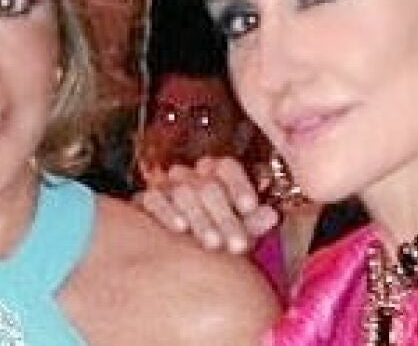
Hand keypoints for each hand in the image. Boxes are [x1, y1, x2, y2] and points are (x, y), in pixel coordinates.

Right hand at [136, 155, 279, 253]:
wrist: (168, 250)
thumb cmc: (211, 234)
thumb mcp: (235, 230)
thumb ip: (252, 222)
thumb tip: (273, 215)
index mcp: (215, 173)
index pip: (228, 168)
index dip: (239, 185)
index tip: (250, 207)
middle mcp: (191, 174)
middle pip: (209, 186)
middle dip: (226, 217)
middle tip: (238, 245)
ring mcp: (167, 184)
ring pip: (183, 193)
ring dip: (201, 219)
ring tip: (214, 244)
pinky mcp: (145, 198)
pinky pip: (154, 199)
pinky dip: (168, 213)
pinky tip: (180, 229)